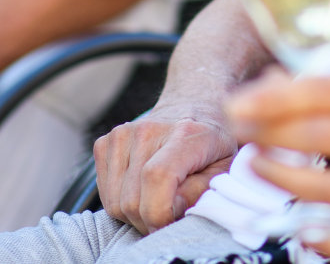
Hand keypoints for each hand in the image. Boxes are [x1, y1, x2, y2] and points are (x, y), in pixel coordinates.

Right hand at [94, 101, 236, 233]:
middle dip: (151, 222)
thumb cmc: (212, 145)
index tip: (172, 223)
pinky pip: (105, 194)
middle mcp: (147, 130)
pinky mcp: (104, 142)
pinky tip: (142, 191)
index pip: (157, 177)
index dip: (160, 213)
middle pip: (132, 201)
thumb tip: (172, 212)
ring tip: (158, 202)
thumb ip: (202, 193)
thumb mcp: (224, 169)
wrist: (191, 107)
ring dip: (135, 216)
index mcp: (184, 134)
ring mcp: (121, 134)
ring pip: (114, 204)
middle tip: (170, 215)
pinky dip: (122, 203)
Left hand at [228, 62, 329, 261]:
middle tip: (240, 130)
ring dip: (281, 178)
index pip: (323, 93)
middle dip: (268, 135)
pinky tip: (304, 229)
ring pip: (328, 189)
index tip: (235, 106)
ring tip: (257, 163)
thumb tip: (264, 87)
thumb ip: (323, 77)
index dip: (273, 101)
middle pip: (318, 138)